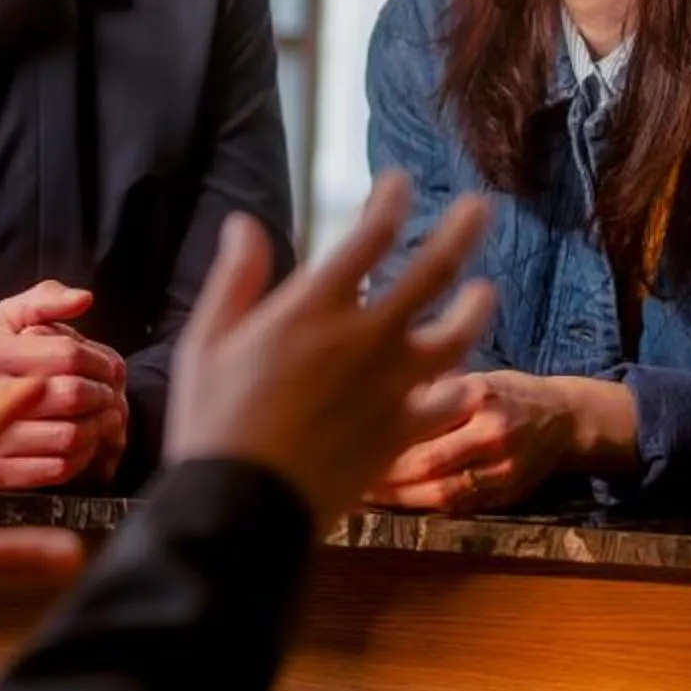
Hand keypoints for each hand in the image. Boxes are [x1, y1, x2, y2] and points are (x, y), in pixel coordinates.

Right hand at [0, 283, 128, 488]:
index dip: (101, 361)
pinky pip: (58, 469)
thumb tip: (84, 299)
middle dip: (103, 394)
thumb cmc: (2, 360)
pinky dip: (83, 456)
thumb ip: (48, 299)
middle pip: (72, 396)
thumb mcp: (14, 318)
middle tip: (111, 394)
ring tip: (102, 417)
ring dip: (98, 427)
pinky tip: (84, 441)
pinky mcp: (0, 473)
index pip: (67, 355)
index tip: (110, 367)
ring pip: (68, 437)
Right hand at [164, 172, 496, 524]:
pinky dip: (459, 387)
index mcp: (314, 306)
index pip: (370, 234)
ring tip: (484, 290)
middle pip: (433, 270)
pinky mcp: (403, 431)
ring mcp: (392, 385)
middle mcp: (365, 336)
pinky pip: (447, 402)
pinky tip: (464, 379)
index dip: (389, 200)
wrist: (243, 506)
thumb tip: (243, 223)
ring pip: (458, 334)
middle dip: (461, 231)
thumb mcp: (206, 341)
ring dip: (475, 307)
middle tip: (479, 207)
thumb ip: (235, 278)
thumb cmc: (213, 422)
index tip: (396, 184)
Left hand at [365, 371, 633, 511]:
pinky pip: (459, 507)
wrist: (565, 419)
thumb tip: (373, 394)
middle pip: (428, 462)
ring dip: (399, 498)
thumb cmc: (506, 392)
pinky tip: (397, 503)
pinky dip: (424, 507)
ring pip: (442, 493)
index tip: (345, 437)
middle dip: (383, 472)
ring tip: (362, 493)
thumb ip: (430, 388)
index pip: (422, 419)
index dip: (380, 435)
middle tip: (345, 472)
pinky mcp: (506, 495)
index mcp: (479, 394)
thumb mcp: (471, 376)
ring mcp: (503, 469)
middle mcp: (492, 432)